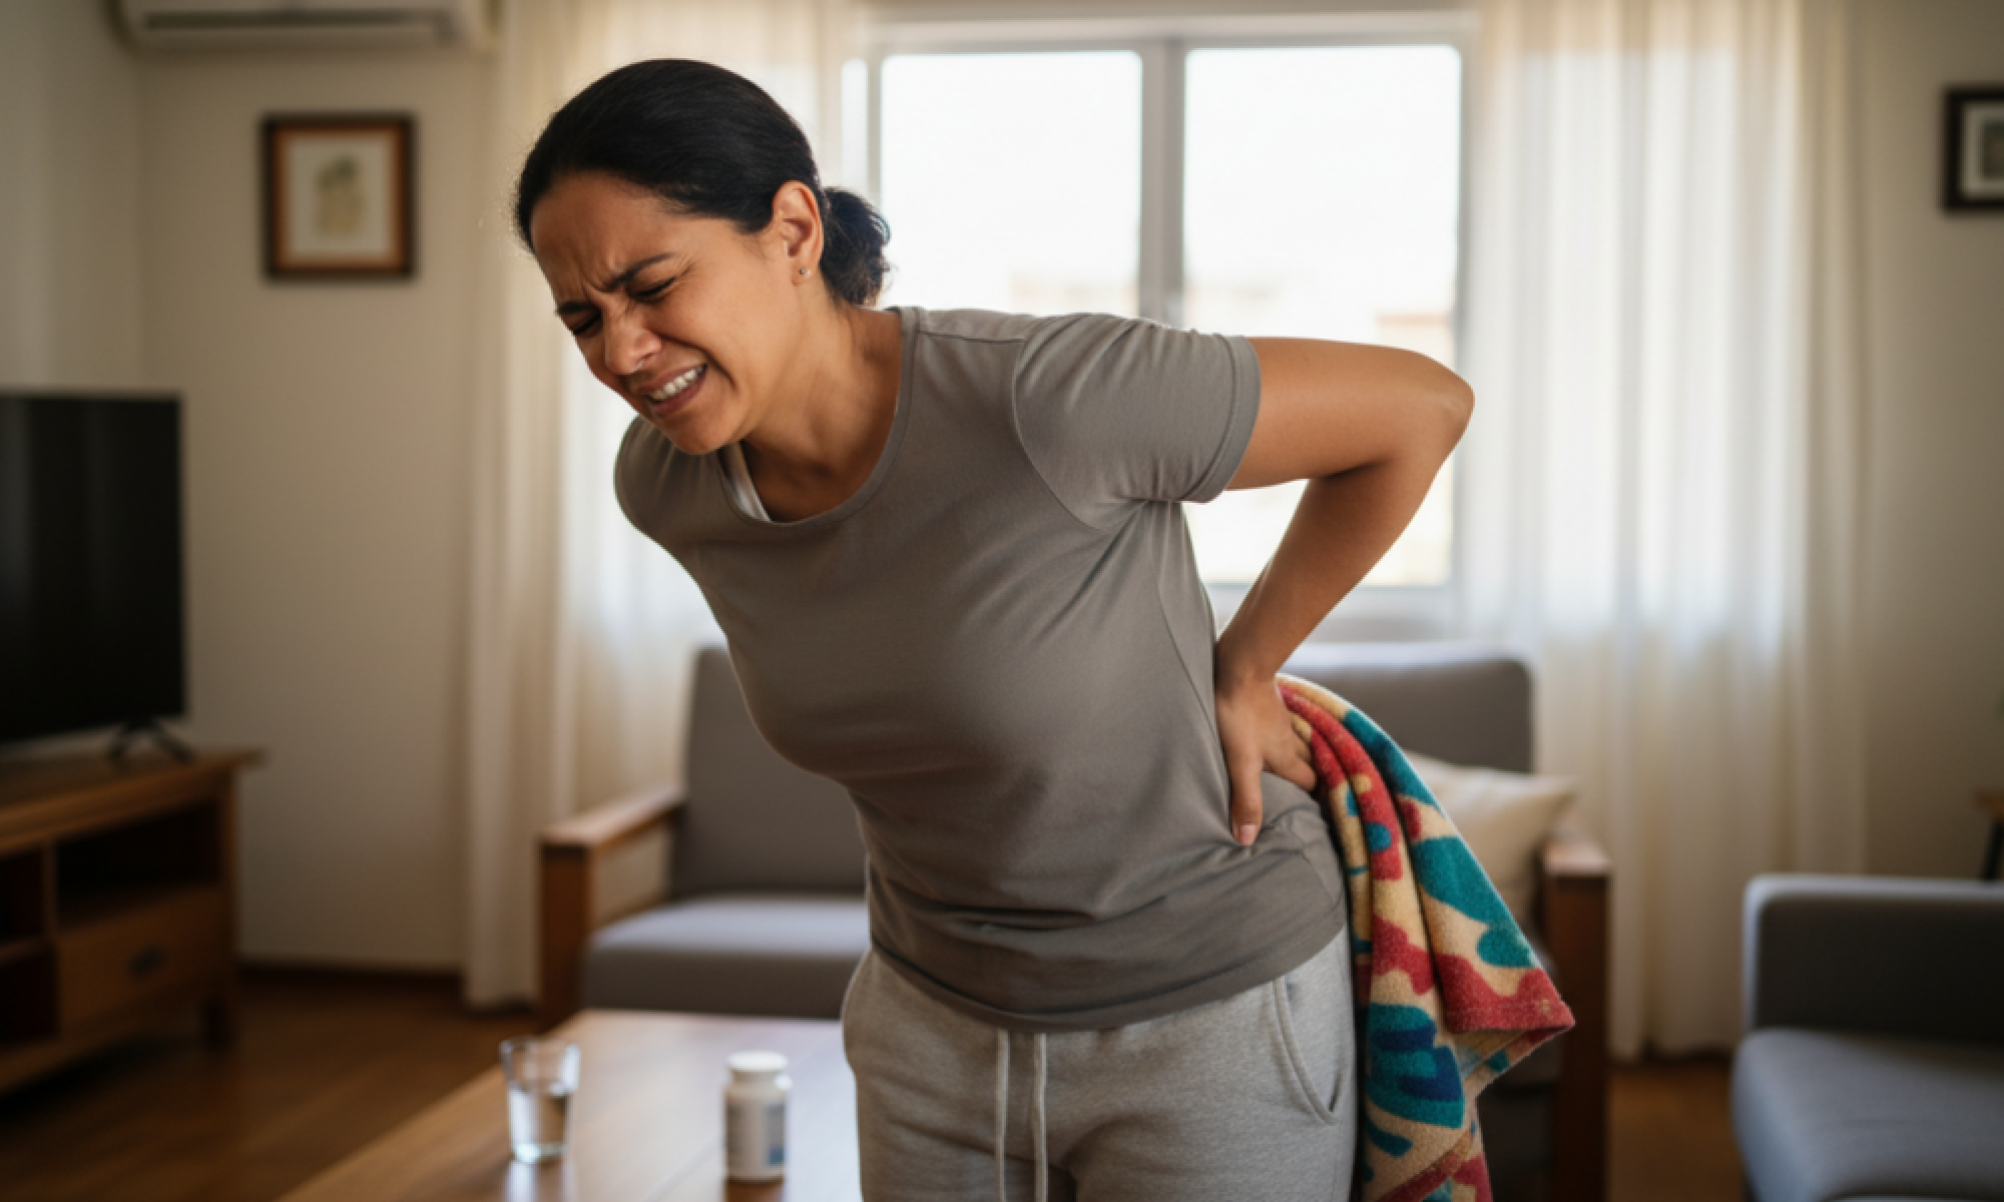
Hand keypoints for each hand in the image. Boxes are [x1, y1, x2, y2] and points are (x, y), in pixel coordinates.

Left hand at [1214, 671, 1317, 845]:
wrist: (1238, 665)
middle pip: (1305, 759)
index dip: (1312, 796)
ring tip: (1282, 765)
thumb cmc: (1238, 714)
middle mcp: (1288, 737)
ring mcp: (1278, 717)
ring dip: (1291, 752)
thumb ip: (1246, 798)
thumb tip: (1248, 839)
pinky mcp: (1266, 700)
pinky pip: (1277, 722)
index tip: (1313, 808)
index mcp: (1286, 756)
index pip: (1309, 781)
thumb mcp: (1239, 762)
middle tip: (1300, 788)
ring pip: (1292, 739)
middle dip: (1305, 774)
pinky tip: (1262, 732)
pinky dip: (1275, 732)